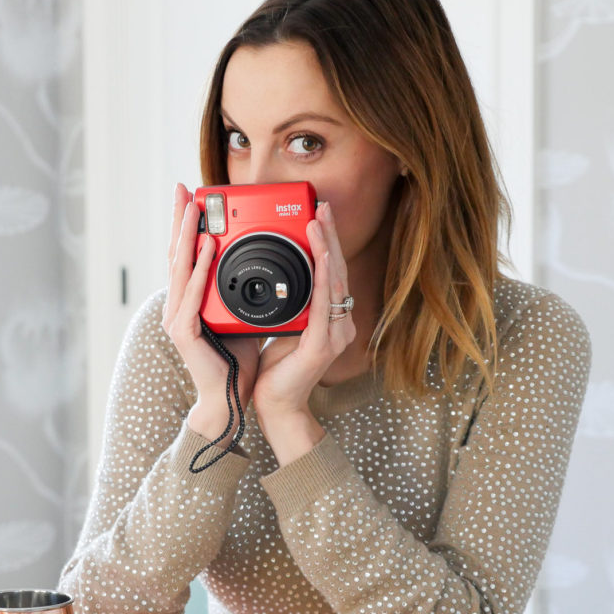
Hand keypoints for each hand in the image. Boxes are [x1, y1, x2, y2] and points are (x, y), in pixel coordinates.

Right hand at [162, 183, 259, 440]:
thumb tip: (260, 265)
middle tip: (182, 190)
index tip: (192, 199)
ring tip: (195, 209)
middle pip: (176, 254)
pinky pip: (193, 294)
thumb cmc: (235, 361)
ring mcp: (177, 319)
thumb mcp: (241, 315)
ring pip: (181, 268)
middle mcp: (177, 306)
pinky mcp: (185, 332)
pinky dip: (201, 268)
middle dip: (180, 220)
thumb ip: (240, 290)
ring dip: (189, 236)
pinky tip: (208, 247)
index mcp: (189, 301)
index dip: (187, 226)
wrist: (229, 400)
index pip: (186, 256)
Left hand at [253, 203, 356, 461]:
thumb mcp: (282, 329)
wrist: (274, 407)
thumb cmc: (276, 373)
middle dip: (329, 236)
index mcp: (330, 321)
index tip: (317, 216)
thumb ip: (289, 307)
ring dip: (327, 247)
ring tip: (318, 220)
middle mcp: (339, 325)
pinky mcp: (322, 345)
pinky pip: (324, 304)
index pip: (329, 274)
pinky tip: (321, 255)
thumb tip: (278, 280)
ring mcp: (335, 335)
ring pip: (333, 282)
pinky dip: (322, 276)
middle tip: (322, 206)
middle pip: (336, 271)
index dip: (326, 243)